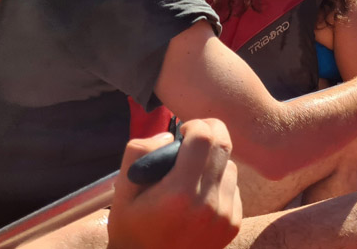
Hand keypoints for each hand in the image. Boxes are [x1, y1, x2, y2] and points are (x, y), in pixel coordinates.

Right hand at [107, 119, 241, 248]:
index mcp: (180, 193)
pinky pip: (234, 188)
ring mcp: (225, 215)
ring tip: (191, 176)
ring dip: (215, 162)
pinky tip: (199, 198)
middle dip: (211, 133)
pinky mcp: (233, 224)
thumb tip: (169, 135)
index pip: (205, 137)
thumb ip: (139, 153)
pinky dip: (220, 184)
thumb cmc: (132, 230)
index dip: (196, 125)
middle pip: (224, 146)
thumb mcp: (122, 193)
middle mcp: (209, 203)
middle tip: (193, 138)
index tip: (184, 131)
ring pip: (231, 167)